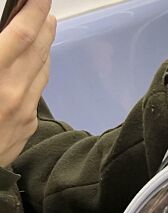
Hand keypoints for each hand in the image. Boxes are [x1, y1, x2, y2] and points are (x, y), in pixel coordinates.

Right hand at [0, 0, 55, 167]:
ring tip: (45, 28)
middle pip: (37, 51)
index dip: (33, 11)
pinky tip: (37, 64)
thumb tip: (2, 41)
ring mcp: (24, 112)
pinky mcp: (27, 128)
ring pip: (41, 71)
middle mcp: (13, 92)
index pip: (21, 34)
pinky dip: (39, 72)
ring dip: (44, 46)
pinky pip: (37, 92)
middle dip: (42, 24)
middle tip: (44, 7)